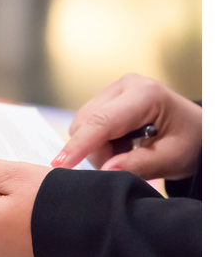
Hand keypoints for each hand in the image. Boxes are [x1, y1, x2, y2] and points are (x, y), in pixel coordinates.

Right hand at [51, 73, 200, 179]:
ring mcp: (114, 89)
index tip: (60, 164)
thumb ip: (139, 165)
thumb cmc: (190, 141)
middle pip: (86, 123)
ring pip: (83, 125)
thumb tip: (105, 171)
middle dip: (96, 151)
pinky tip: (122, 143)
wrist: (197, 129)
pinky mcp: (107, 97)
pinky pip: (87, 123)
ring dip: (98, 147)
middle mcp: (125, 85)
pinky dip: (99, 140)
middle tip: (124, 164)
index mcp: (145, 95)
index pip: (102, 122)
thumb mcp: (172, 158)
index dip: (79, 145)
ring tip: (128, 151)